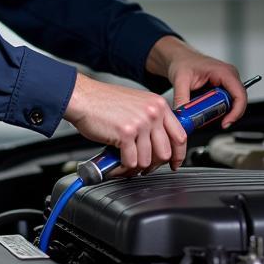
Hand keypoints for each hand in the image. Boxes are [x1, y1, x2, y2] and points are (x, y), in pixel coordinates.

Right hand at [63, 72, 187, 172]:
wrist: (83, 97)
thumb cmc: (104, 101)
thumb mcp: (137, 104)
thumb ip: (151, 119)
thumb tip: (159, 142)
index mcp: (158, 105)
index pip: (180, 136)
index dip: (179, 154)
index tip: (174, 163)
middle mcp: (153, 113)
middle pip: (166, 153)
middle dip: (154, 165)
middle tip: (145, 167)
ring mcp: (141, 123)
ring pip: (148, 160)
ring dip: (135, 167)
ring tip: (126, 163)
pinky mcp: (126, 133)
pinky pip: (131, 162)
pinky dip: (123, 166)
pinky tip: (117, 162)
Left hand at [146, 35, 248, 128]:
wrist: (180, 58)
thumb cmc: (183, 62)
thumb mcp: (179, 80)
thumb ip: (181, 99)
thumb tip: (182, 114)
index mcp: (224, 72)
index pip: (239, 95)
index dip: (236, 112)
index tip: (225, 123)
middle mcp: (229, 77)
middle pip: (237, 103)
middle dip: (225, 115)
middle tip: (208, 120)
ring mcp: (227, 84)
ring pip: (231, 105)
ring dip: (219, 114)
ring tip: (203, 115)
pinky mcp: (223, 90)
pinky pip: (225, 105)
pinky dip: (216, 111)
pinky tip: (205, 111)